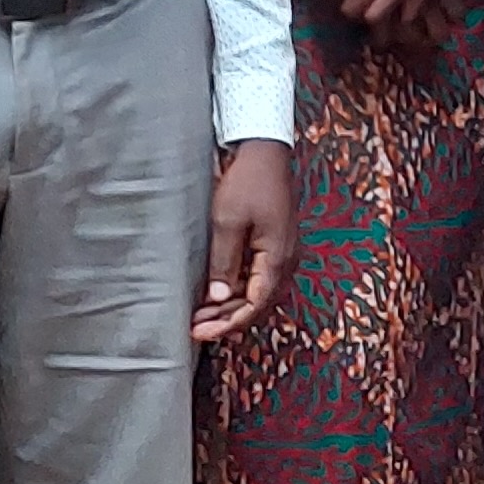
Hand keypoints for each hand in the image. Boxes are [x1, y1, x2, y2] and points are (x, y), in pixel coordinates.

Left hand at [189, 141, 295, 343]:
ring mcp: (283, 253)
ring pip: (259, 293)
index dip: (228, 323)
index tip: (201, 332)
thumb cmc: (247, 182)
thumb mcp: (228, 221)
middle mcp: (286, 260)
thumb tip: (217, 299)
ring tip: (202, 317)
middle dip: (227, 320)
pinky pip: (259, 278)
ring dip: (231, 307)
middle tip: (197, 330)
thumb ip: (224, 262)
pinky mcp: (276, 245)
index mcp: (278, 258)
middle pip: (259, 304)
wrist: (264, 151)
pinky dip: (238, 290)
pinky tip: (217, 294)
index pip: (254, 305)